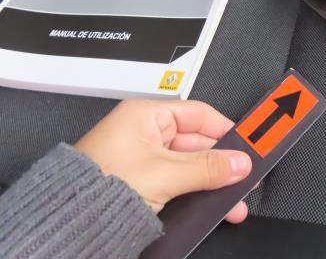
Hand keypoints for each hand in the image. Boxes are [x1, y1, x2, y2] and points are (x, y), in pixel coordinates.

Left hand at [75, 99, 251, 221]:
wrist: (68, 223)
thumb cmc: (97, 187)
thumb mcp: (165, 173)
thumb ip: (207, 167)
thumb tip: (238, 162)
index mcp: (145, 115)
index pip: (198, 114)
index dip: (225, 127)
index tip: (246, 142)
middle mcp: (145, 133)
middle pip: (197, 142)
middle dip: (222, 162)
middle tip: (243, 173)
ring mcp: (144, 159)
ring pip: (190, 165)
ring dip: (212, 180)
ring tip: (232, 197)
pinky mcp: (143, 182)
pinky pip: (179, 181)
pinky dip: (196, 191)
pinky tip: (210, 204)